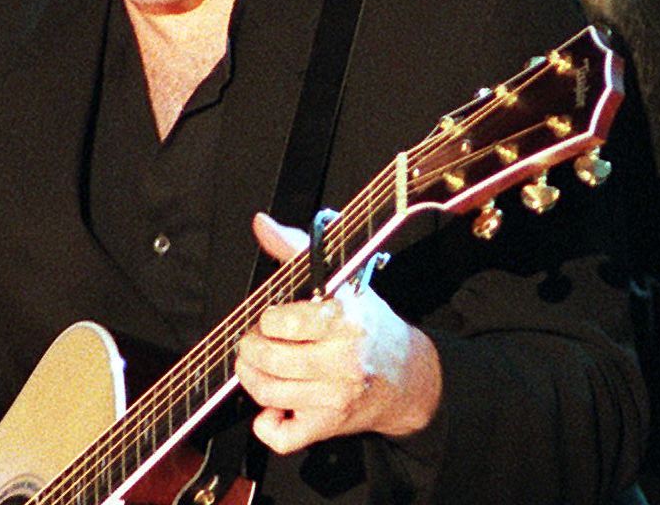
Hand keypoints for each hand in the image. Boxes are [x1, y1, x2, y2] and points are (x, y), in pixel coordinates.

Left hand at [233, 213, 441, 453]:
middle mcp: (343, 359)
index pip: (281, 321)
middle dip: (251, 348)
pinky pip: (281, 436)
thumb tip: (261, 224)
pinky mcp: (329, 426)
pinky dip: (267, 423)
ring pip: (267, 393)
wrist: (408, 376)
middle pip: (268, 358)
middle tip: (258, 341)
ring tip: (260, 366)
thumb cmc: (368, 325)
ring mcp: (336, 397)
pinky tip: (275, 404)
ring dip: (252, 378)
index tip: (273, 317)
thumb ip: (297, 250)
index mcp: (344, 317)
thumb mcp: (341, 279)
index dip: (267, 318)